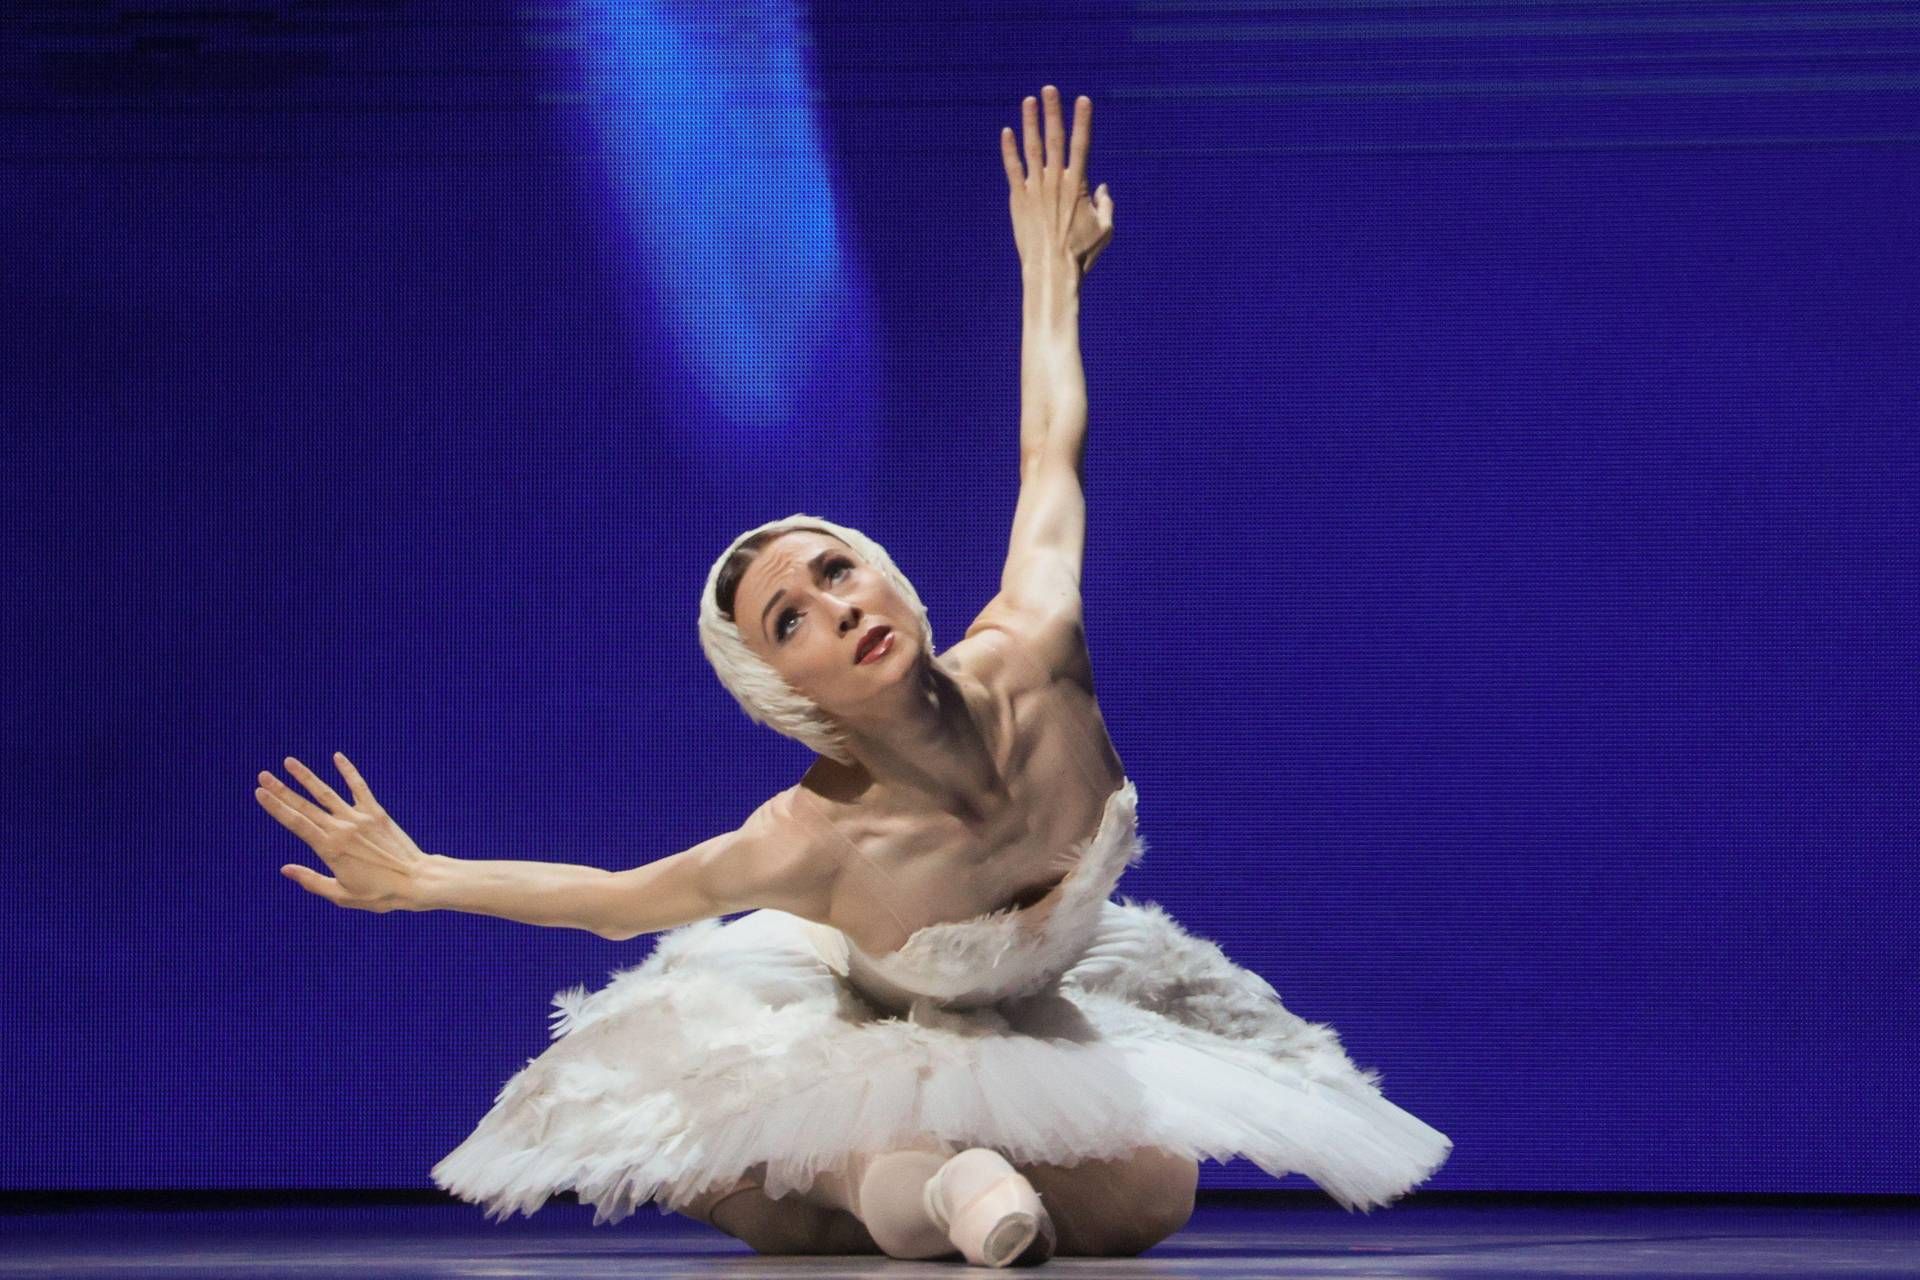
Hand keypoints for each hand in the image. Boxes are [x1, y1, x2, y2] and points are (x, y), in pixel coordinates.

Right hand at [257, 751, 430, 913]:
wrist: (416, 881)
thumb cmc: (380, 894)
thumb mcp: (341, 895)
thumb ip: (312, 881)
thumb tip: (285, 869)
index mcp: (330, 849)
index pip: (296, 823)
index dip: (276, 807)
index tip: (259, 793)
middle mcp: (342, 829)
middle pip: (305, 806)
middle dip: (282, 790)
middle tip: (262, 775)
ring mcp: (359, 818)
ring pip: (327, 793)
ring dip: (307, 776)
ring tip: (289, 762)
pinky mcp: (376, 813)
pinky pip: (359, 787)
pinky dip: (348, 771)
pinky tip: (337, 757)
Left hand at [1002, 85, 1112, 280]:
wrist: (1052, 269)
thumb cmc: (1081, 253)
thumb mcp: (1105, 229)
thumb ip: (1106, 205)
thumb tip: (1104, 188)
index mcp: (1077, 184)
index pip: (1082, 145)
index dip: (1083, 121)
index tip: (1083, 100)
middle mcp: (1055, 180)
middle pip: (1055, 138)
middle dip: (1053, 111)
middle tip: (1050, 88)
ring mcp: (1035, 188)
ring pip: (1032, 148)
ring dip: (1030, 122)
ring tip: (1029, 100)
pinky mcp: (1019, 198)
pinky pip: (1013, 168)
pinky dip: (1009, 150)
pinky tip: (1007, 131)